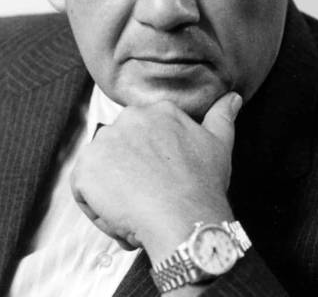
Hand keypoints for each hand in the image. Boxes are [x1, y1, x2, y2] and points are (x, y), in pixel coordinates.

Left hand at [70, 91, 242, 261]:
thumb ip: (222, 115)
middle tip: (151, 196)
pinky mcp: (85, 170)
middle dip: (129, 174)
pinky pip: (84, 191)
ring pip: (101, 170)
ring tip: (139, 209)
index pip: (141, 133)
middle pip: (119, 150)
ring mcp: (104, 143)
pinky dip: (98, 208)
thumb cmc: (203, 185)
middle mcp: (127, 118)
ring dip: (113, 191)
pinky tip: (123, 216)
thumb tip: (233, 97)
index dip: (150, 162)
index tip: (162, 179)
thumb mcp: (219, 144)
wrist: (185, 220)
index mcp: (156, 110)